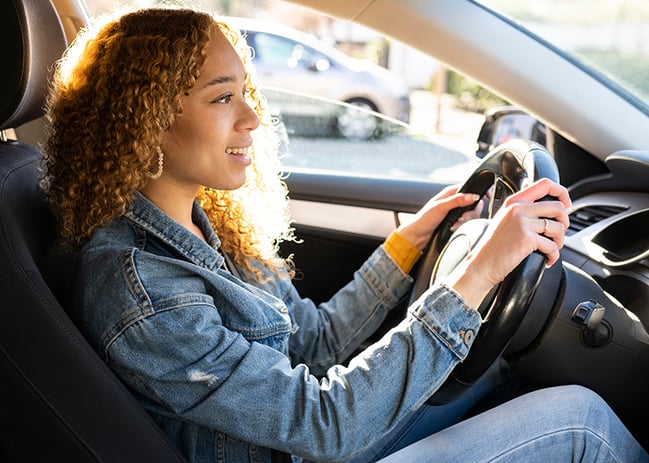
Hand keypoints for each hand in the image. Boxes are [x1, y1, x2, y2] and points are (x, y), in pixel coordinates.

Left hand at [397, 185, 482, 249]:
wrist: (417, 235)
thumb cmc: (423, 219)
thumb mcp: (439, 208)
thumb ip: (456, 201)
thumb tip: (472, 196)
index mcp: (450, 193)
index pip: (470, 187)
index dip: (479, 191)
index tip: (486, 196)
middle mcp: (455, 201)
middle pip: (475, 203)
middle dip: (471, 211)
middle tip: (462, 217)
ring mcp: (456, 212)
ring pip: (472, 214)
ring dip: (466, 220)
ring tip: (455, 223)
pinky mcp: (456, 222)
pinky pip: (467, 223)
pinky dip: (462, 226)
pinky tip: (454, 228)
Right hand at [446, 178, 570, 307]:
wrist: (481, 264)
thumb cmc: (493, 246)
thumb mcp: (504, 220)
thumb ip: (521, 209)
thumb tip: (544, 203)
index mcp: (514, 201)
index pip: (545, 185)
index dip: (561, 192)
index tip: (566, 204)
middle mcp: (518, 209)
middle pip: (558, 207)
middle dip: (565, 223)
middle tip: (558, 233)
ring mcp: (522, 223)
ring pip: (559, 227)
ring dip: (559, 241)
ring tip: (551, 248)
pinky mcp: (526, 239)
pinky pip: (552, 246)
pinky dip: (553, 256)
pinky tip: (547, 259)